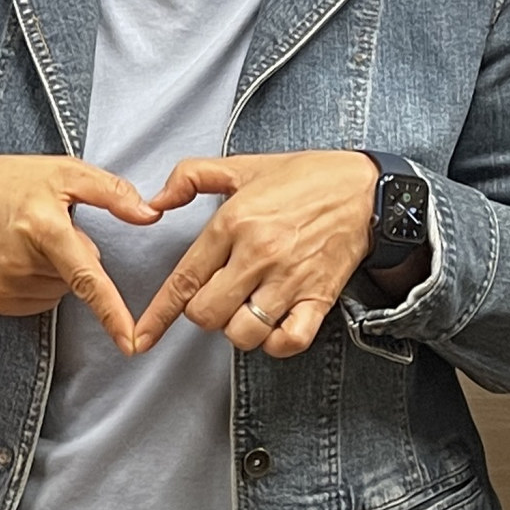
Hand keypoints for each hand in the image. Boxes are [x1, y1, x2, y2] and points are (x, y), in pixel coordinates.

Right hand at [0, 157, 163, 346]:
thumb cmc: (10, 183)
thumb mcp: (63, 171)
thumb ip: (111, 192)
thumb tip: (151, 215)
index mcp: (43, 228)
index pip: (85, 276)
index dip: (111, 311)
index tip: (130, 342)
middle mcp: (21, 263)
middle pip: (77, 277)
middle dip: (73, 254)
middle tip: (46, 226)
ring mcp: (6, 287)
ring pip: (60, 290)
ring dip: (56, 269)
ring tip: (28, 241)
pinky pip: (40, 300)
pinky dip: (39, 282)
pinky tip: (18, 258)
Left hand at [133, 150, 380, 358]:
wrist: (367, 189)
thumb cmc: (305, 178)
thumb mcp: (242, 166)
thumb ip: (191, 176)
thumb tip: (156, 201)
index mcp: (233, 223)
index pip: (184, 279)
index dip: (159, 314)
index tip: (142, 336)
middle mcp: (258, 255)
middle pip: (207, 314)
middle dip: (204, 314)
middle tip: (219, 297)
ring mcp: (289, 280)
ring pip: (243, 332)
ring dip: (238, 329)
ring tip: (247, 309)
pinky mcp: (319, 298)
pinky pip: (288, 341)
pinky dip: (276, 343)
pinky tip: (273, 325)